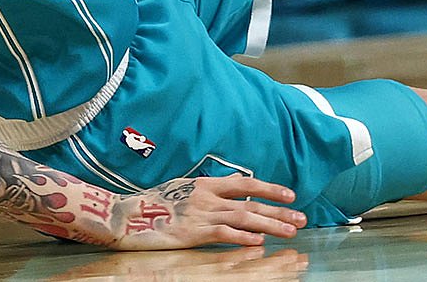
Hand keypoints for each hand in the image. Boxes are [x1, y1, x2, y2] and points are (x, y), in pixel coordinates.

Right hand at [114, 175, 306, 249]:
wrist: (125, 215)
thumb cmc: (151, 204)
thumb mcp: (183, 189)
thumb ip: (207, 193)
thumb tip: (228, 196)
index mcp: (207, 184)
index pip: (247, 184)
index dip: (270, 188)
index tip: (290, 195)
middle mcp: (208, 197)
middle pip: (252, 203)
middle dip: (279, 211)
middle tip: (301, 218)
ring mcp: (201, 214)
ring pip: (244, 219)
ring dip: (270, 225)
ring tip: (291, 231)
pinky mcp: (192, 233)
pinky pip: (223, 234)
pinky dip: (242, 237)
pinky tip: (259, 243)